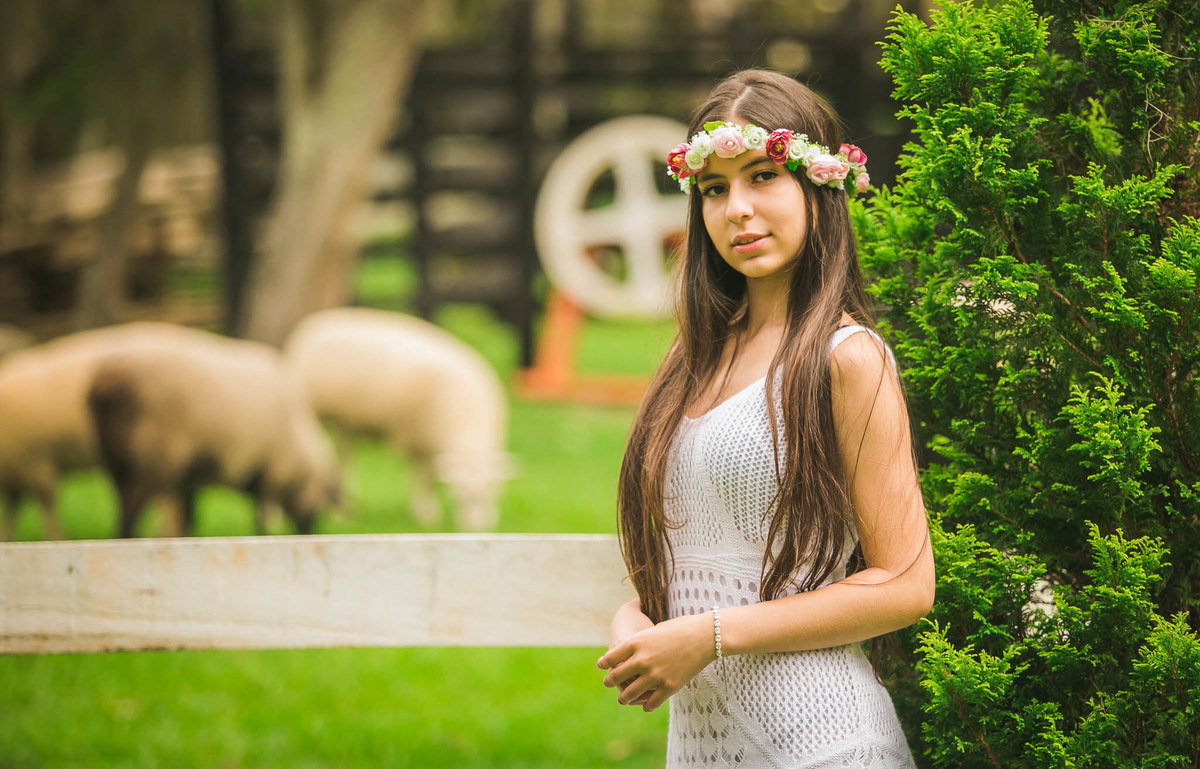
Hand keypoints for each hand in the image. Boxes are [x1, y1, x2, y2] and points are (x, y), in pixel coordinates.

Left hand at [597, 612, 714, 711]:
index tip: (602, 667)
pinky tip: (646, 706)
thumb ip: (641, 642)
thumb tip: (631, 651)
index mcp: (636, 642)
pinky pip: (651, 703)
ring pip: (630, 694)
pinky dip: (646, 706)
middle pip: (616, 676)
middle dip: (610, 682)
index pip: (610, 657)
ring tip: (623, 700)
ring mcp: (655, 675)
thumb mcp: (655, 630)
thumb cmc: (681, 628)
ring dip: (624, 699)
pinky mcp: (669, 687)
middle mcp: (642, 659)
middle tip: (608, 683)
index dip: (603, 664)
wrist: (705, 636)